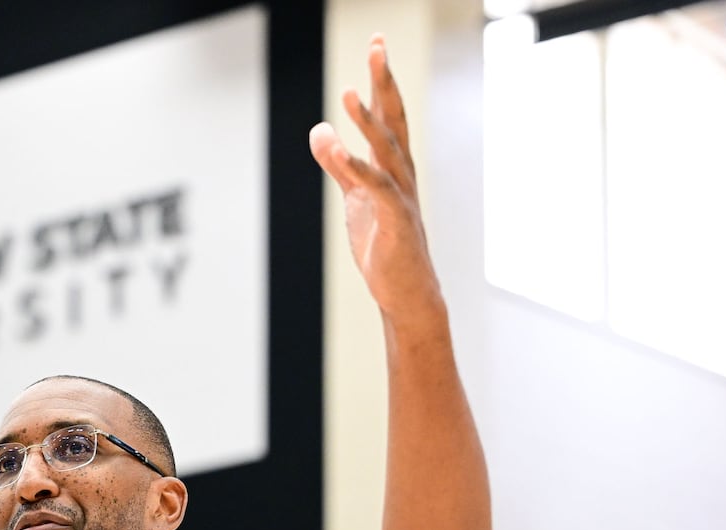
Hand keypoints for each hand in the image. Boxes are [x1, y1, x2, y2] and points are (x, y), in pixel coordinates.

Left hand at [309, 34, 444, 324]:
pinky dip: (356, 168)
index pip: (388, 115)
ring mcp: (400, 195)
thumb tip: (320, 132)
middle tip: (377, 46)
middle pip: (393, 120)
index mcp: (393, 166)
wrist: (405, 291)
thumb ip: (339, 164)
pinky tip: (338, 149)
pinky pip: (374, 189)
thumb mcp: (355, 197)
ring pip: (385, 150)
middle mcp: (401, 174)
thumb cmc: (385, 245)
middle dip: (384, 83)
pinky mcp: (394, 220)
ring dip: (368, 121)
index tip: (377, 44)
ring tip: (349, 92)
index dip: (380, 80)